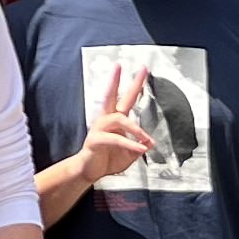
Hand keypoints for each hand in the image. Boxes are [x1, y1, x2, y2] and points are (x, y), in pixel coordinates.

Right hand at [79, 60, 155, 186]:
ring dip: (135, 129)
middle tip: (122, 66)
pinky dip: (129, 143)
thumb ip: (138, 147)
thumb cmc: (107, 159)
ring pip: (119, 119)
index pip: (127, 98)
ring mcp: (99, 128)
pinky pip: (115, 138)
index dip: (135, 84)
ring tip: (146, 138)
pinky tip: (139, 149)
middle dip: (116, 80)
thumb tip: (149, 143)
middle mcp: (106, 119)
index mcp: (115, 119)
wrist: (89, 171)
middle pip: (112, 96)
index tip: (143, 69)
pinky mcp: (95, 140)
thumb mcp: (129, 154)